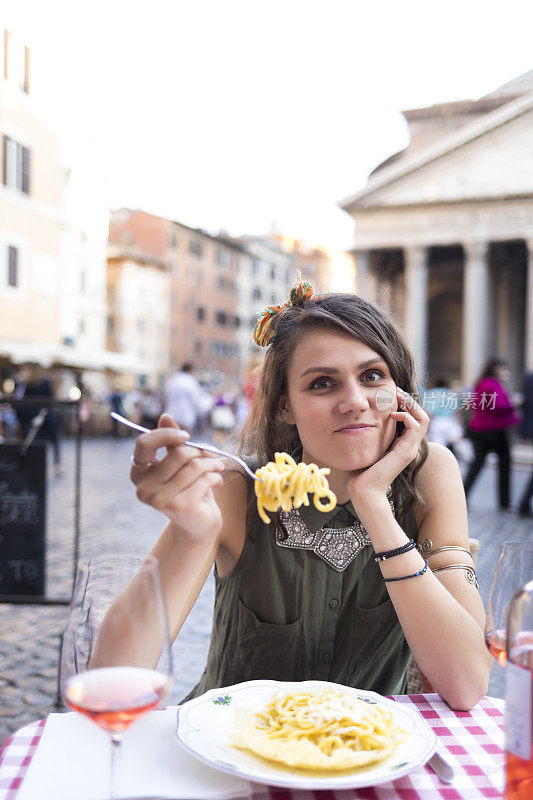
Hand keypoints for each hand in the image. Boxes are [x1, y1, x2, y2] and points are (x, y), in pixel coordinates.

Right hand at [130, 414, 223, 539]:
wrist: (199, 524)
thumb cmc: (189, 489)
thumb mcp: (180, 463)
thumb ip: (172, 442)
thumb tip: (166, 416)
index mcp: (139, 473)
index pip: (144, 443)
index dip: (166, 435)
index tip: (187, 436)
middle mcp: (143, 487)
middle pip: (178, 454)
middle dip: (201, 452)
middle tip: (213, 455)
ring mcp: (159, 499)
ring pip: (194, 466)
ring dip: (213, 464)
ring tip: (219, 467)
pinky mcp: (178, 507)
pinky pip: (203, 479)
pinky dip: (216, 477)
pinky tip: (218, 482)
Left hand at [348, 387, 428, 505]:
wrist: (364, 490)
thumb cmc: (361, 471)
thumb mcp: (367, 445)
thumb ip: (370, 433)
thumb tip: (362, 417)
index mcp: (402, 444)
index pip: (413, 418)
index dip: (405, 404)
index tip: (391, 394)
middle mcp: (409, 446)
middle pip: (422, 415)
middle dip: (410, 400)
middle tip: (396, 391)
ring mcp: (410, 449)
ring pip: (423, 418)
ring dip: (410, 404)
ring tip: (396, 397)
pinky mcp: (406, 452)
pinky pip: (415, 426)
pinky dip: (406, 415)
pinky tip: (392, 414)